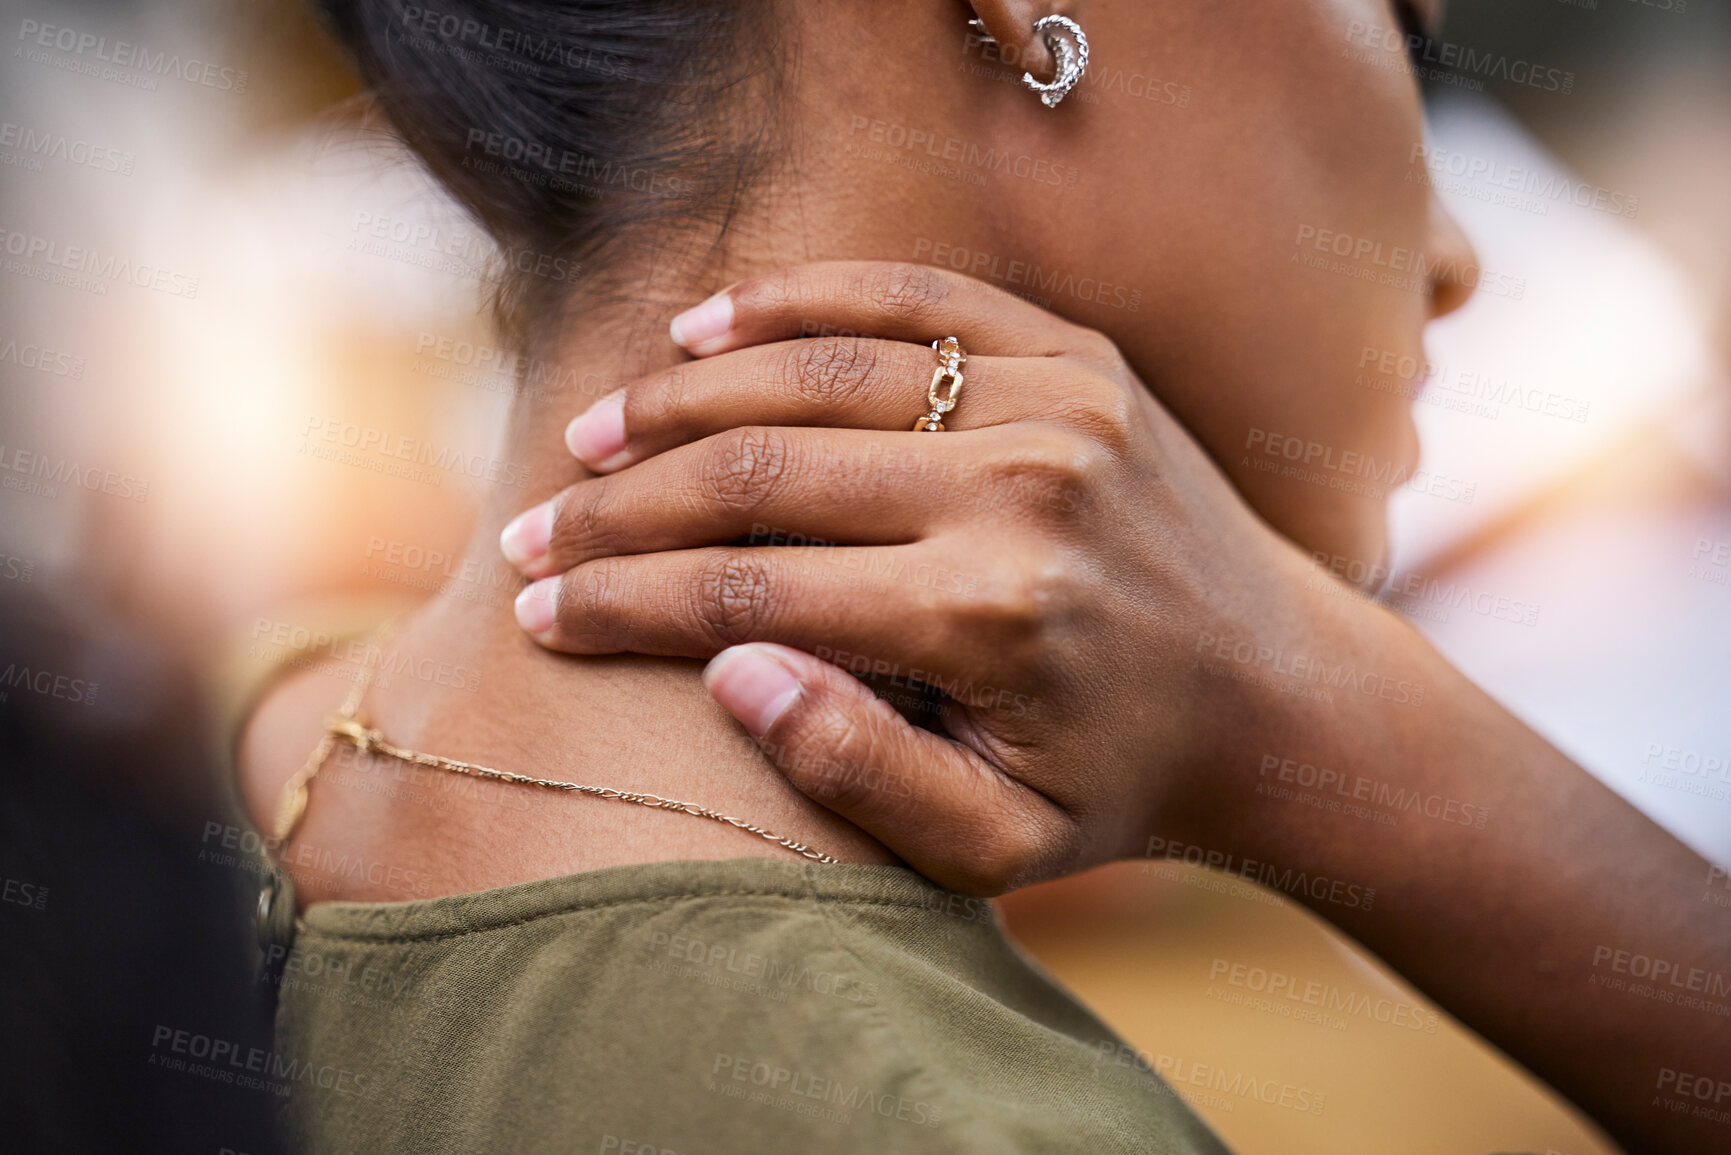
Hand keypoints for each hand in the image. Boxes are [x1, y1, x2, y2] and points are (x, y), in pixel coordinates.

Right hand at [500, 261, 1322, 893]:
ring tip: (595, 434)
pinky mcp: (1078, 356)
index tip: (537, 607)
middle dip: (623, 505)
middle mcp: (1020, 489)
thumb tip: (727, 670)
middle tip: (533, 527)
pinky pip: (913, 298)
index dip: (622, 601)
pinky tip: (708, 324)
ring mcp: (1056, 402)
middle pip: (763, 471)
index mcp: (988, 617)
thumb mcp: (998, 844)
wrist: (1277, 693)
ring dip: (685, 397)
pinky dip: (800, 302)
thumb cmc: (1120, 783)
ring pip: (820, 370)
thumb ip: (859, 773)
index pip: (749, 590)